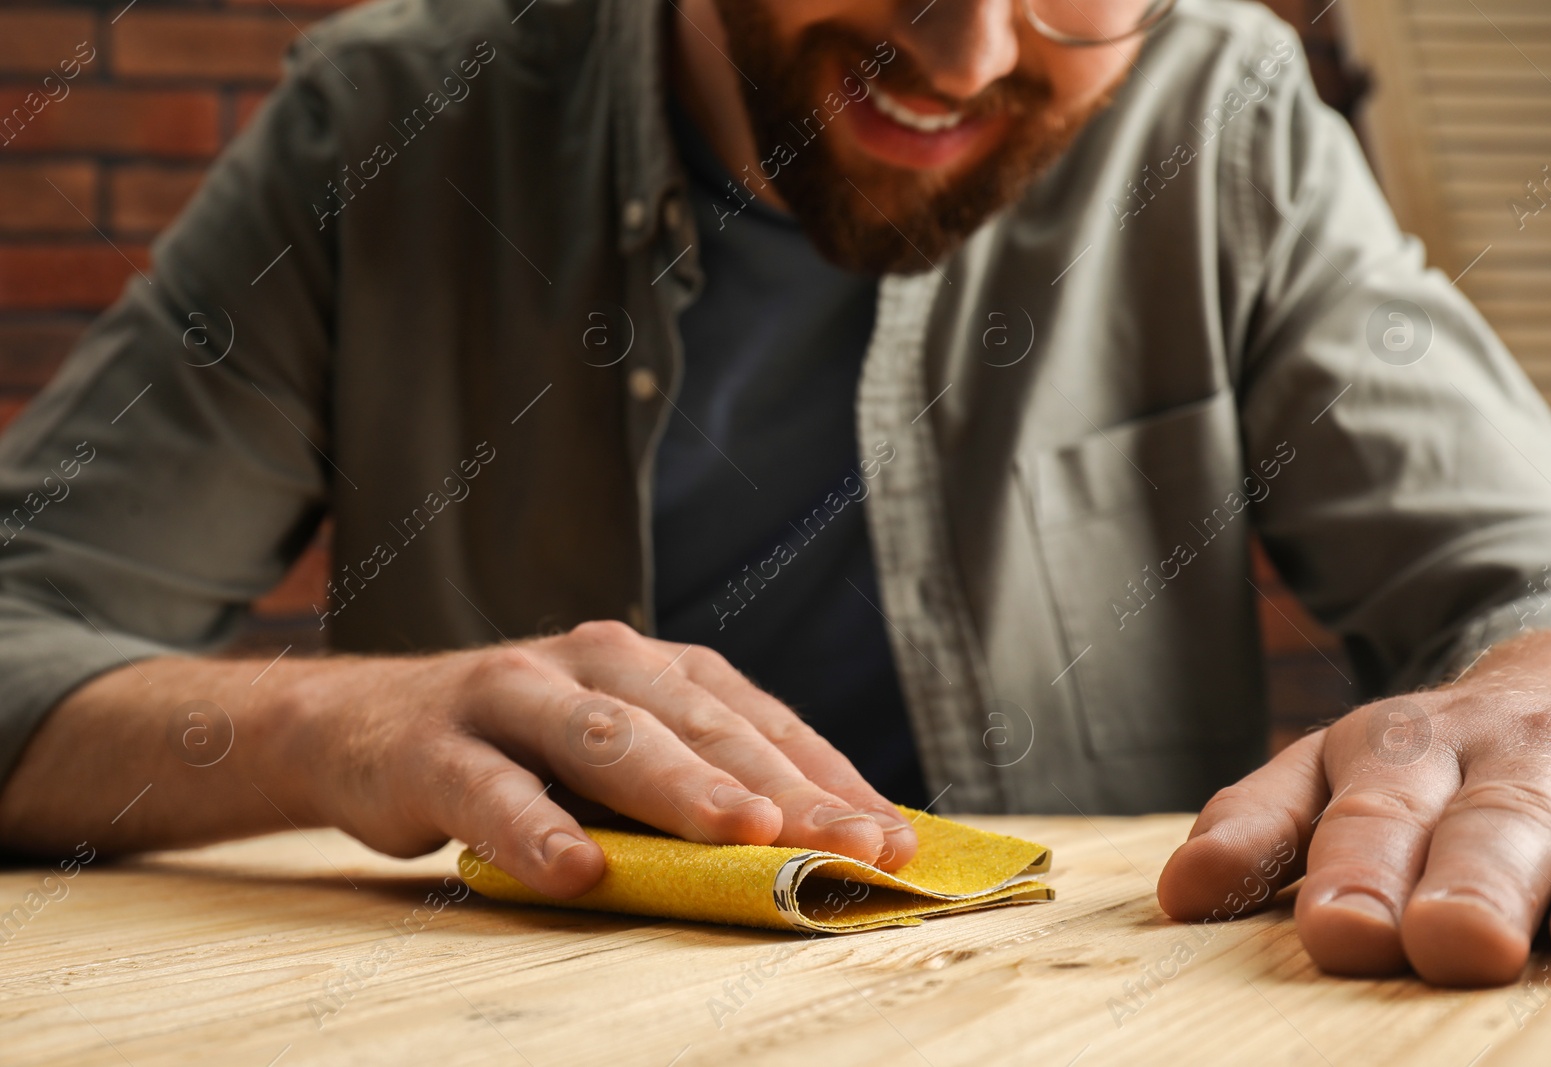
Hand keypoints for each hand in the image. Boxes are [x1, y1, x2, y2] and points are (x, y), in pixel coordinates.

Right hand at [303, 620, 918, 897]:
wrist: (362, 728)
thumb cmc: (517, 758)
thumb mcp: (612, 764)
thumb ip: (689, 791)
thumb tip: (814, 854)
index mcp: (653, 667)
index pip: (759, 721)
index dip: (828, 778)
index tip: (895, 840)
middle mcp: (595, 661)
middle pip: (702, 724)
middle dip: (783, 785)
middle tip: (852, 842)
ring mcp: (514, 693)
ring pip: (608, 736)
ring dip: (679, 786)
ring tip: (744, 833)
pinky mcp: (435, 744)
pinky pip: (491, 788)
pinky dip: (536, 828)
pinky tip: (578, 870)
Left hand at [1157, 627, 1550, 986]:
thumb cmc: (1426, 761)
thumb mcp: (1331, 772)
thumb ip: (1260, 827)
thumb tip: (1181, 893)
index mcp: (1390, 749)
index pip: (1366, 812)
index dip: (1353, 870)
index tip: (1338, 931)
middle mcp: (1492, 750)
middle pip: (1481, 819)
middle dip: (1466, 880)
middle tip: (1450, 941)